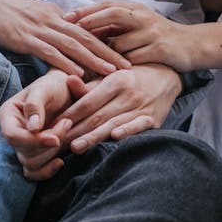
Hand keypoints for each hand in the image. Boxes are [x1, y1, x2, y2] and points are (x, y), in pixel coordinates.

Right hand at [0, 0, 130, 76]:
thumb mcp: (29, 14)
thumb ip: (47, 23)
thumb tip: (62, 32)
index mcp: (54, 13)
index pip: (86, 28)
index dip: (106, 41)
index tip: (124, 52)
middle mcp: (51, 19)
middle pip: (87, 37)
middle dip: (109, 52)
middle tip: (129, 66)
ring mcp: (39, 28)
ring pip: (74, 45)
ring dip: (95, 59)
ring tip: (112, 72)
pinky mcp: (24, 38)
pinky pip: (50, 52)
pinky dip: (66, 63)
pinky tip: (78, 74)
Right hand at [0, 70, 76, 180]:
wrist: (67, 91)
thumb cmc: (54, 85)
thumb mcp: (44, 87)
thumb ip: (36, 105)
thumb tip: (32, 127)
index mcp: (8, 115)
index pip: (12, 136)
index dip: (33, 141)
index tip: (55, 139)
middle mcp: (12, 132)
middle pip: (23, 152)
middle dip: (48, 143)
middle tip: (67, 122)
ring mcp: (23, 145)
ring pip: (31, 163)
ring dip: (52, 153)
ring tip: (67, 129)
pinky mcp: (35, 155)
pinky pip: (34, 173)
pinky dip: (47, 171)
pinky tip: (60, 161)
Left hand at [59, 64, 182, 153]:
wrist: (167, 74)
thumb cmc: (132, 75)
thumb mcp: (112, 74)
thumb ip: (90, 83)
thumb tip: (67, 80)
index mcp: (115, 80)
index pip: (88, 101)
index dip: (70, 114)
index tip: (54, 125)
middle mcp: (128, 93)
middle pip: (98, 115)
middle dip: (77, 131)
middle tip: (58, 142)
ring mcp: (142, 106)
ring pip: (113, 124)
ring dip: (94, 137)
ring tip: (76, 147)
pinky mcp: (154, 119)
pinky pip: (139, 126)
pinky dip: (127, 131)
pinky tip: (114, 138)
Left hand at [68, 1, 197, 71]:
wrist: (192, 45)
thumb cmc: (157, 37)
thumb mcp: (137, 25)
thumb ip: (114, 25)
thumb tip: (82, 28)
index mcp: (135, 9)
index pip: (106, 4)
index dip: (85, 10)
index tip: (64, 17)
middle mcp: (143, 17)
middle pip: (113, 14)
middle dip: (91, 21)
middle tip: (71, 30)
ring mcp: (152, 33)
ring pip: (121, 42)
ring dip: (104, 53)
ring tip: (86, 62)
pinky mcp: (159, 49)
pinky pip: (134, 59)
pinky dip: (120, 66)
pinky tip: (108, 75)